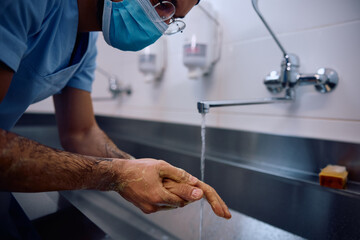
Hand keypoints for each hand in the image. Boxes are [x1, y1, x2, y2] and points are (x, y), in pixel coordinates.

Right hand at [110, 158, 230, 218]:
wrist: (117, 175)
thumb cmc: (138, 168)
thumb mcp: (161, 167)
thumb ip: (180, 176)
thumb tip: (196, 184)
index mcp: (159, 196)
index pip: (183, 199)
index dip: (193, 196)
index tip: (205, 196)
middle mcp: (155, 206)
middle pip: (179, 203)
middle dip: (185, 195)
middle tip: (193, 189)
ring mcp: (149, 209)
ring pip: (171, 204)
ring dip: (176, 195)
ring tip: (170, 182)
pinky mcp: (145, 209)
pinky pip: (162, 204)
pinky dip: (167, 196)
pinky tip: (162, 186)